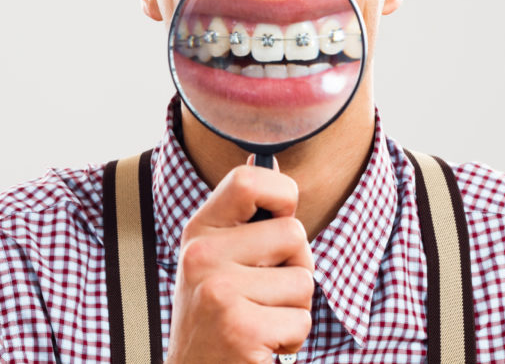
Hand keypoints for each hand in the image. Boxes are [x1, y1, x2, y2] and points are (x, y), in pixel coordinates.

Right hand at [165, 161, 314, 363]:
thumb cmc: (218, 315)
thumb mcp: (217, 259)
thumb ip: (242, 217)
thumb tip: (263, 159)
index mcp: (199, 231)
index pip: (249, 180)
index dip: (281, 194)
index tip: (280, 217)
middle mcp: (202, 256)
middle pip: (294, 234)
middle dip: (296, 267)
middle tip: (264, 293)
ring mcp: (218, 292)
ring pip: (304, 281)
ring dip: (294, 309)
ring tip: (260, 320)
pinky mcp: (240, 329)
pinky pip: (302, 321)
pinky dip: (291, 340)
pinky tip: (260, 345)